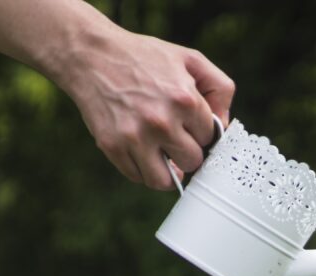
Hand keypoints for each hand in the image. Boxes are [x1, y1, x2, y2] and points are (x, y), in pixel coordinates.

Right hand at [59, 26, 234, 189]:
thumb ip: (219, 89)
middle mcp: (161, 121)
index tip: (188, 123)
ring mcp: (135, 136)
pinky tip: (141, 152)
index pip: (210, 138)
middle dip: (187, 151)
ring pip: (165, 181)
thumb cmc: (144, 58)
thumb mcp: (190, 59)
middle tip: (175, 138)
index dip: (200, 132)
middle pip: (192, 161)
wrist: (90, 54)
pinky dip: (142, 170)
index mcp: (185, 99)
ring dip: (167, 172)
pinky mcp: (112, 146)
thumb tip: (225, 125)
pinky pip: (137, 177)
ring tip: (164, 157)